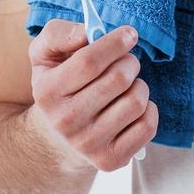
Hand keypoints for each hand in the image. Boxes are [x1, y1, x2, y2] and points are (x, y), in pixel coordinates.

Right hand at [27, 19, 157, 172]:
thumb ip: (58, 34)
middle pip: (118, 79)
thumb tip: (85, 33)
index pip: (89, 61)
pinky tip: (132, 107)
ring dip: (139, 85)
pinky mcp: (111, 160)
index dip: (114, 43)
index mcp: (47, 92)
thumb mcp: (45, 55)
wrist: (58, 136)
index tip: (129, 34)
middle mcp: (65, 121)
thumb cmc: (59, 85)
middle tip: (126, 61)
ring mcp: (88, 144)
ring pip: (136, 101)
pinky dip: (148, 110)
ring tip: (127, 86)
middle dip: (129, 62)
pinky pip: (147, 126)